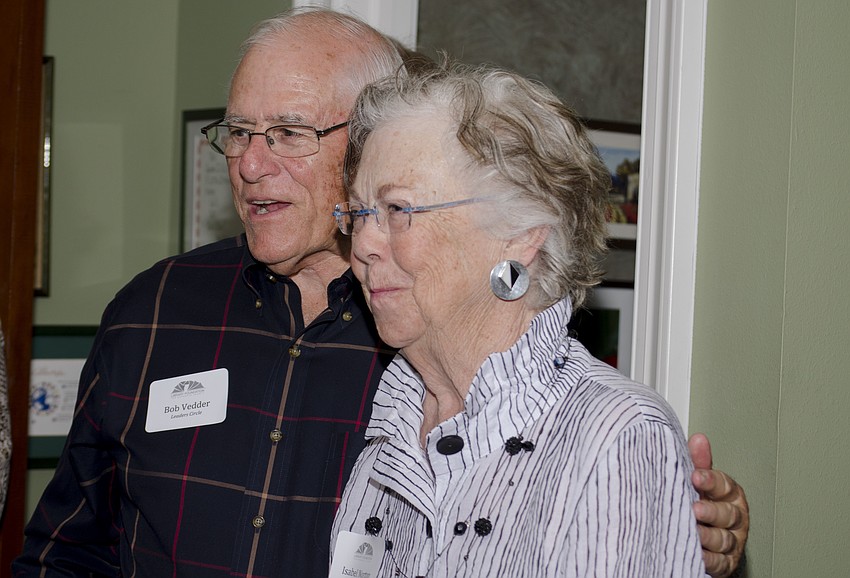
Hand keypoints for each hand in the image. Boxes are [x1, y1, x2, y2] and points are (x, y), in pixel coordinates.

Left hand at [688, 433, 748, 577]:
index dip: (710, 480)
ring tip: (694, 532)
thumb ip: (699, 462)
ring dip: (709, 536)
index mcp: (730, 494)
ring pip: (724, 539)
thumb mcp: (700, 482)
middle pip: (727, 513)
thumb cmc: (703, 503)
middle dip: (711, 511)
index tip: (696, 476)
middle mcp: (734, 517)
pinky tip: (698, 554)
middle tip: (695, 508)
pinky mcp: (725, 562)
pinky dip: (709, 559)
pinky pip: (719, 562)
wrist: (704, 537)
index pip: (724, 485)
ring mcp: (732, 540)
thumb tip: (698, 439)